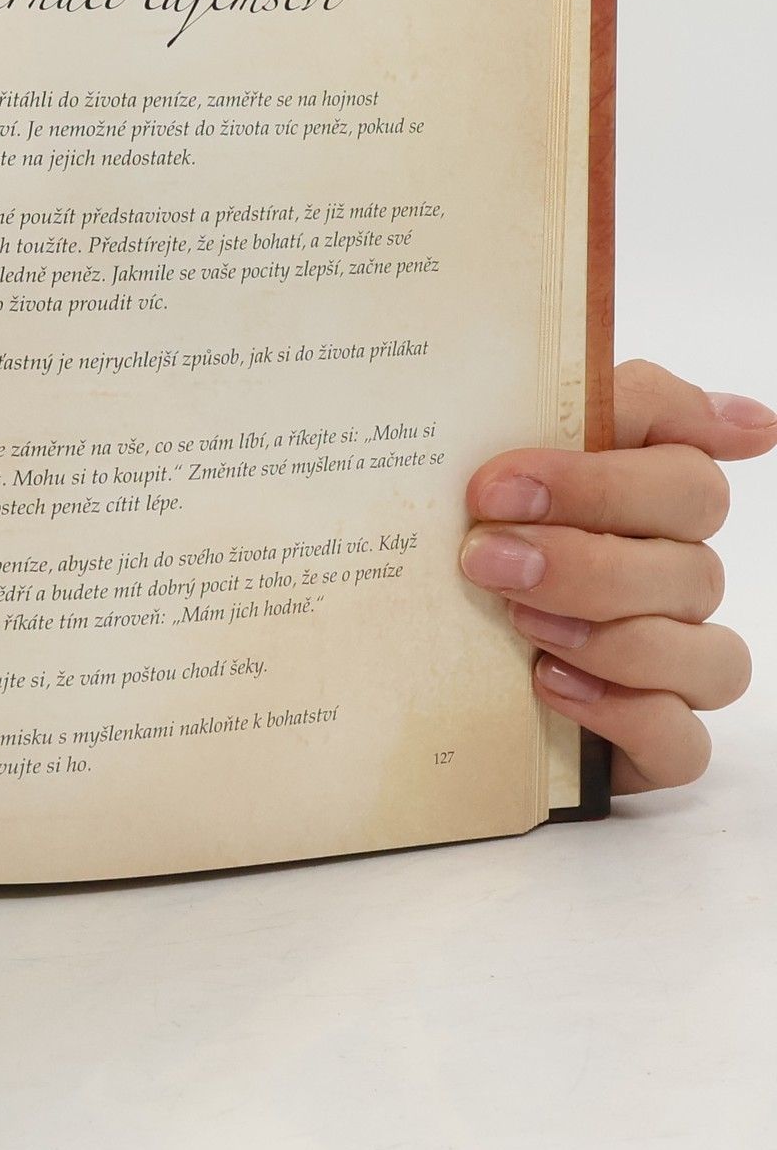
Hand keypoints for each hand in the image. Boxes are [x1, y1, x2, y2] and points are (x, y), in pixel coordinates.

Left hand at [460, 360, 773, 791]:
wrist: (406, 648)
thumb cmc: (471, 534)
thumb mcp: (502, 454)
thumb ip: (616, 407)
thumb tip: (753, 424)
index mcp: (651, 504)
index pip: (685, 476)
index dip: (599, 481)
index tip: (496, 485)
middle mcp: (674, 580)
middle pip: (692, 565)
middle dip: (585, 561)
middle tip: (483, 557)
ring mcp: (672, 665)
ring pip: (709, 657)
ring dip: (611, 638)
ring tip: (517, 623)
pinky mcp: (651, 742)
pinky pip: (682, 743)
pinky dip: (623, 714)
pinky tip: (552, 684)